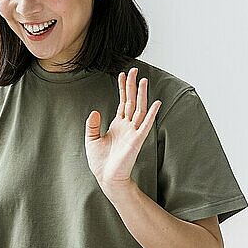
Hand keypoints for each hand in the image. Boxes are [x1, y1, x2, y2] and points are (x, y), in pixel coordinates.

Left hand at [84, 68, 161, 199]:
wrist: (106, 177)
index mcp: (117, 125)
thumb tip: (94, 111)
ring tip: (144, 80)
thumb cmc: (100, 161)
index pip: (122, 102)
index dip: (122, 88)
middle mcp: (127, 126)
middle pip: (131, 101)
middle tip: (134, 70)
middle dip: (133, 86)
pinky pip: (145, 124)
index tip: (122, 74)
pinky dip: (151, 113)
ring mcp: (133, 132)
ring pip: (139, 109)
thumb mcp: (91, 139)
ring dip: (142, 95)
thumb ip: (92, 125)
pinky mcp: (137, 140)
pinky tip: (155, 102)